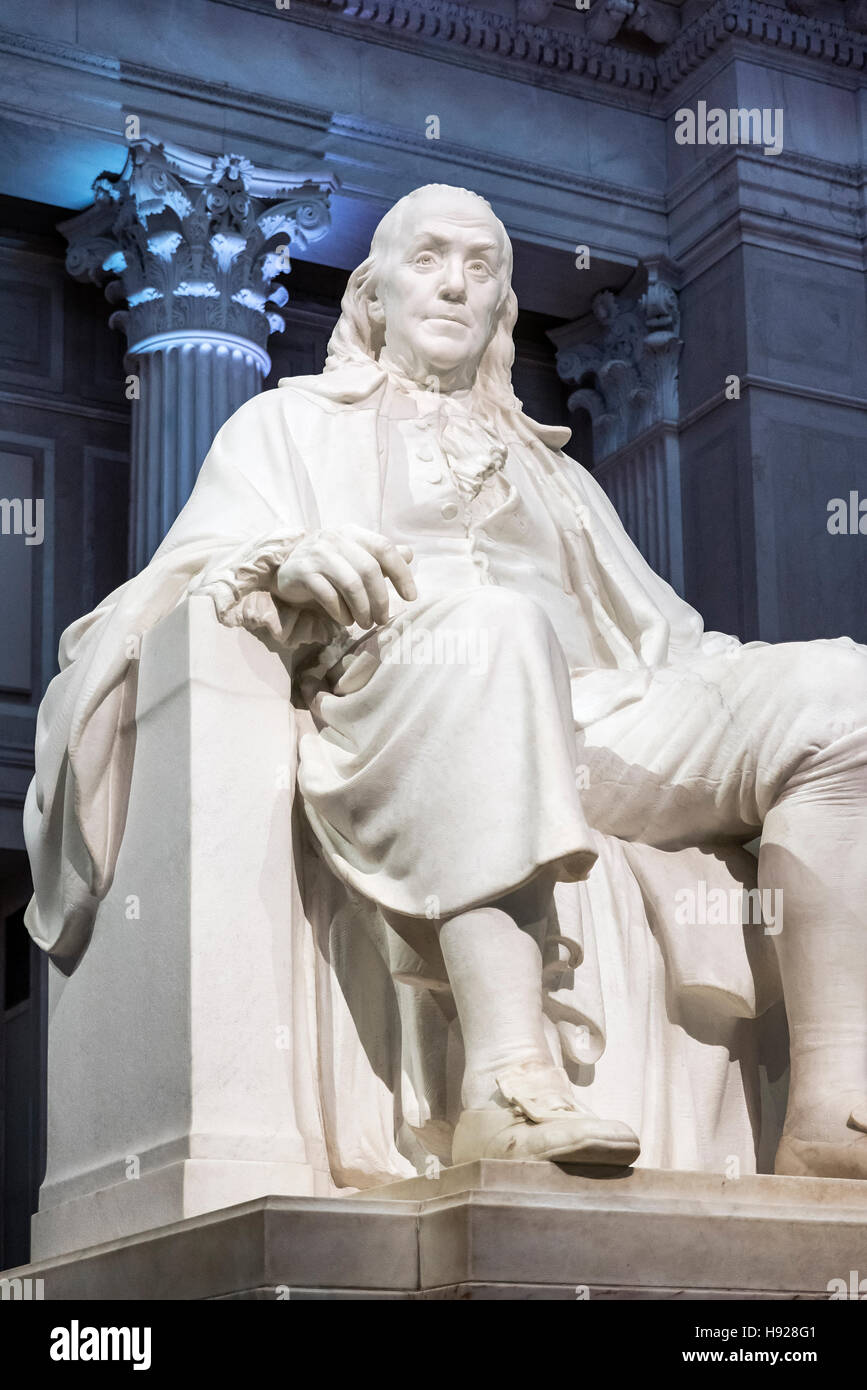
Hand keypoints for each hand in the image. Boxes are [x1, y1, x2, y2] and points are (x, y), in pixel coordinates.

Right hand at [273, 524, 416, 627]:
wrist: (287, 569)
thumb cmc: (329, 565)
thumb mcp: (355, 556)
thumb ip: (381, 556)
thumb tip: (410, 554)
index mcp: (353, 533)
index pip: (384, 548)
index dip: (401, 573)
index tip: (411, 597)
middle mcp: (335, 539)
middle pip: (369, 570)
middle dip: (381, 599)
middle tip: (382, 619)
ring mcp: (317, 554)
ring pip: (350, 584)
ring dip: (362, 609)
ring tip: (365, 623)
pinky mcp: (302, 572)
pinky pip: (328, 596)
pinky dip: (341, 612)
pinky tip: (345, 620)